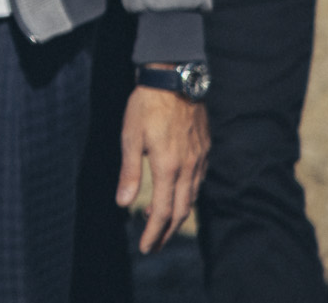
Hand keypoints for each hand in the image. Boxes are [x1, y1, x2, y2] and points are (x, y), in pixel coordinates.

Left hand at [117, 86, 208, 252]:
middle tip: (154, 244)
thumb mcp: (130, 137)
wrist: (174, 80)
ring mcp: (200, 160)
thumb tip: (122, 203)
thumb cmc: (146, 106)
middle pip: (181, 211)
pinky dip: (186, 196)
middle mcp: (189, 168)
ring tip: (160, 223)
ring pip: (192, 198)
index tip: (146, 247)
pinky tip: (176, 196)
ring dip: (177, 215)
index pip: (163, 211)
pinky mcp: (204, 151)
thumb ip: (129, 172)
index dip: (154, 233)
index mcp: (168, 167)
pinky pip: (198, 183)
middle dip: (166, 231)